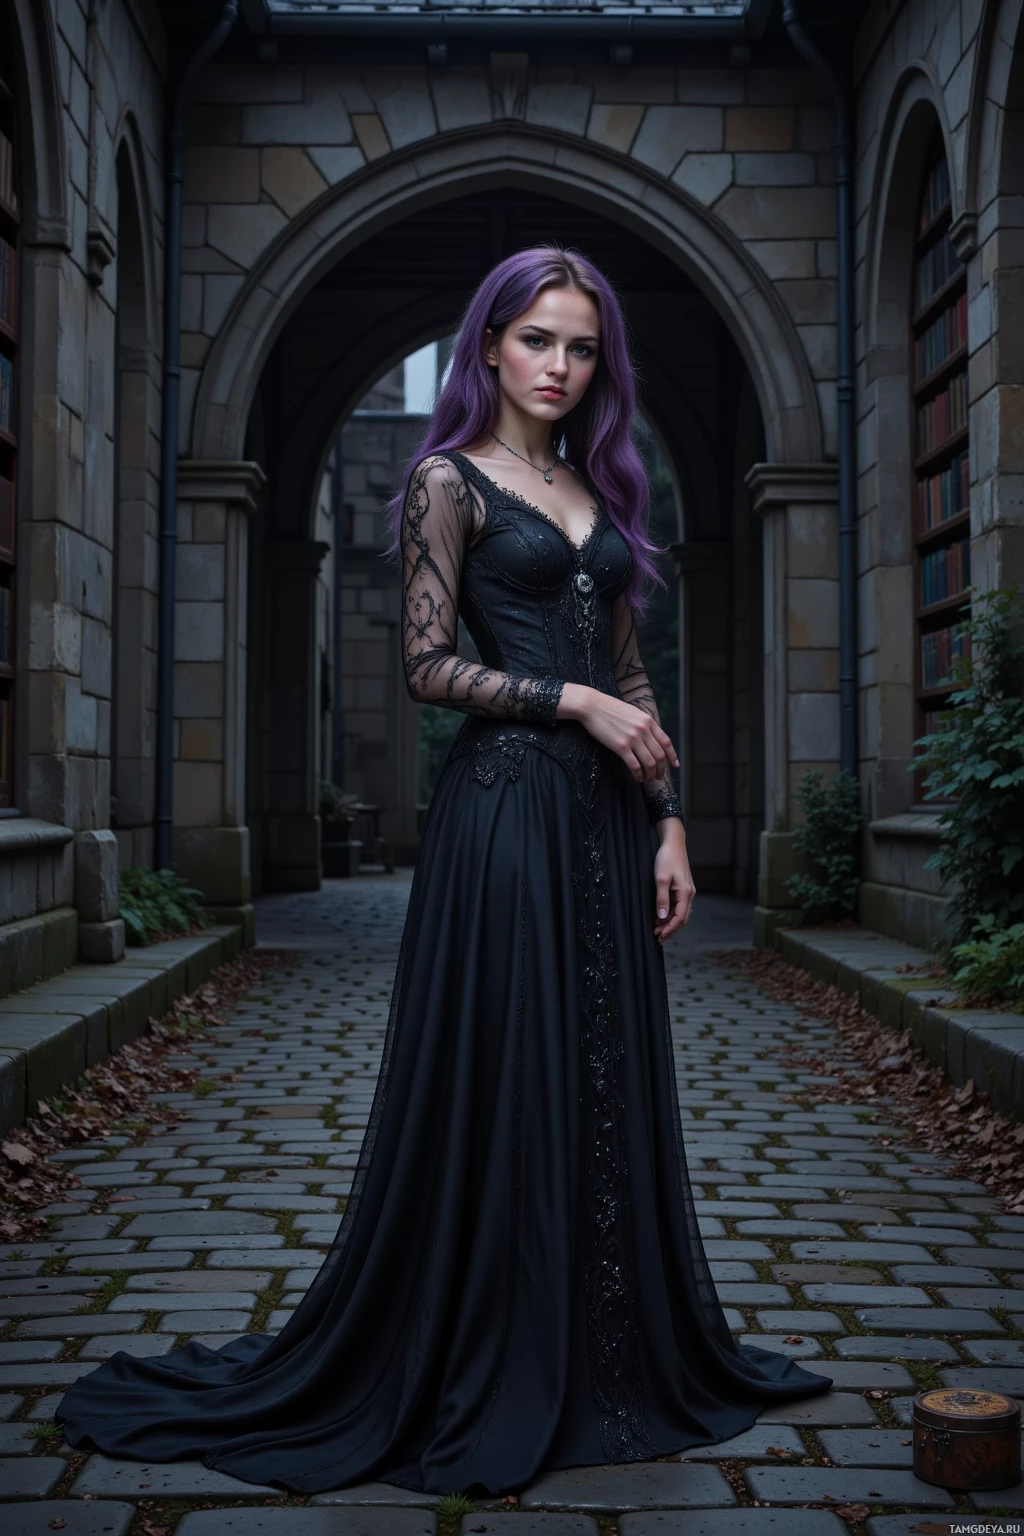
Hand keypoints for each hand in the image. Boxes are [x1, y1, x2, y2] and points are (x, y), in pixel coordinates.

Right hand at [560, 685, 678, 784]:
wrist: (592, 706)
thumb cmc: (610, 709)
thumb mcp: (633, 713)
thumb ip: (644, 725)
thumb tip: (651, 739)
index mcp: (648, 721)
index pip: (666, 742)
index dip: (672, 756)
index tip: (675, 765)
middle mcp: (643, 730)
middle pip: (659, 755)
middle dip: (661, 769)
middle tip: (659, 777)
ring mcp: (633, 738)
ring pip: (649, 763)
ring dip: (651, 775)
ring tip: (648, 780)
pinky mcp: (620, 746)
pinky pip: (634, 765)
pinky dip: (638, 775)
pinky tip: (637, 778)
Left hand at [652, 832, 695, 943]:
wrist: (674, 843)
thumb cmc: (667, 858)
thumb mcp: (661, 879)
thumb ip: (661, 899)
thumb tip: (661, 917)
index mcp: (686, 893)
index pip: (680, 918)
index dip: (670, 929)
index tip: (659, 935)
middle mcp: (689, 894)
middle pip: (682, 918)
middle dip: (670, 929)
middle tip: (657, 937)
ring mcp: (687, 891)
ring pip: (680, 913)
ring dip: (669, 922)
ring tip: (656, 928)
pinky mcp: (683, 888)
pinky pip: (678, 906)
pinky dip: (670, 913)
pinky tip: (660, 916)